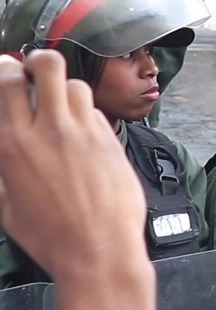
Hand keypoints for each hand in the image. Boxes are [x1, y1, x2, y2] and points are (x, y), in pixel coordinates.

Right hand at [0, 51, 154, 309]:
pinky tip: (82, 134)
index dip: (6, 67)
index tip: (7, 67)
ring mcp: (84, 131)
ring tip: (60, 106)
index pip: (7, 82)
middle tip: (36, 70)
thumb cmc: (50, 235)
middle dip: (40, 60)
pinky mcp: (111, 138)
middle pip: (48, 64)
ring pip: (76, 84)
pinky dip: (86, 115)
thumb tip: (7, 146)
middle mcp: (50, 129)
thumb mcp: (8, 204)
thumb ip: (5, 169)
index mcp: (14, 144)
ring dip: (65, 89)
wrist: (99, 249)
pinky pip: (96, 111)